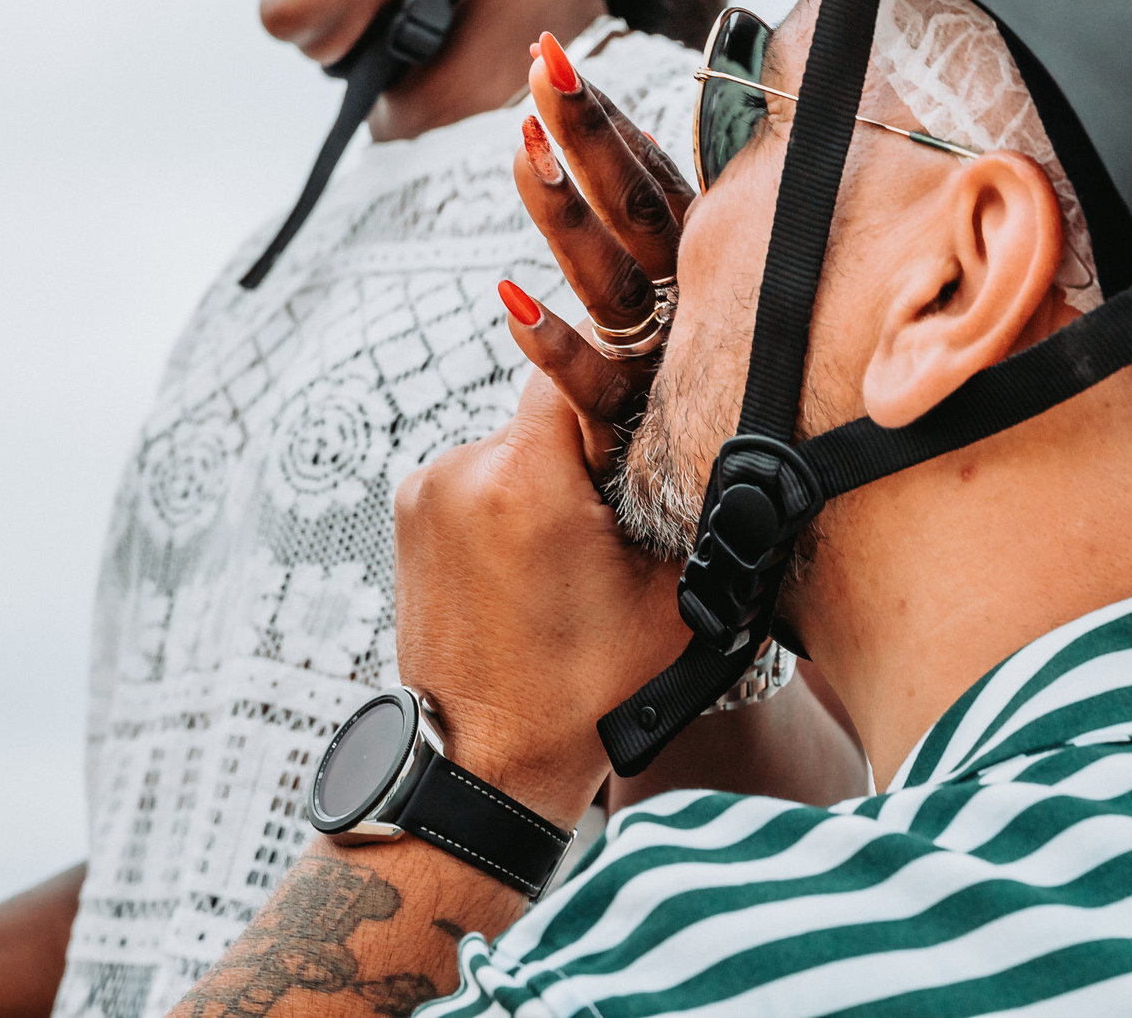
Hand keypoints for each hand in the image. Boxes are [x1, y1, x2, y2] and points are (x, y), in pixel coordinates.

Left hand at [392, 378, 689, 825]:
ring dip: (549, 478)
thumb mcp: (669, 599)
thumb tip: (724, 439)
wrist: (484, 765)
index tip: (651, 415)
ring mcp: (424, 493)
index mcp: (525, 481)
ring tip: (572, 556)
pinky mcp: (407, 516)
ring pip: (515, 446)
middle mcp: (460, 472)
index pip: (579, 365)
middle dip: (590, 447)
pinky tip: (533, 565)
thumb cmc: (582, 694)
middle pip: (547, 411)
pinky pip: (479, 479)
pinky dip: (511, 503)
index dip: (625, 380)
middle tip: (620, 515)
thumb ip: (697, 507)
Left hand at [504, 31, 694, 469]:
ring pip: (614, 288)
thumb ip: (697, 283)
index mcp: (709, 289)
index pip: (656, 192)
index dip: (612, 130)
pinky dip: (555, 349)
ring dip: (569, 218)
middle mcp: (695, 324)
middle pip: (637, 216)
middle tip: (547, 64)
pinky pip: (591, 394)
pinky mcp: (635, 449)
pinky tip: (509, 300)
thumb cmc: (702, 466)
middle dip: (590, 137)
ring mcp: (665, 381)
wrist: (715, 587)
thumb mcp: (713, 357)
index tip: (564, 69)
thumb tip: (673, 203)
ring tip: (525, 149)